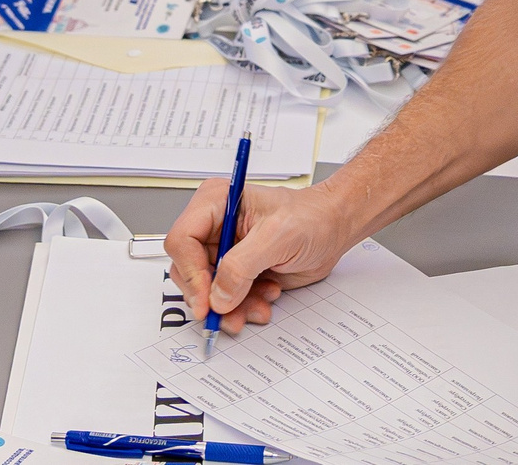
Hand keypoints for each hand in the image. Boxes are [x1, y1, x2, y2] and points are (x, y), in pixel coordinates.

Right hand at [165, 179, 363, 336]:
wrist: (334, 229)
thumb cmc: (311, 217)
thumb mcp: (277, 237)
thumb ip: (242, 266)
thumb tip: (218, 296)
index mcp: (215, 203)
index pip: (183, 240)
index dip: (191, 274)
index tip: (206, 301)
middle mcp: (214, 227)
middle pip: (188, 270)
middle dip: (211, 296)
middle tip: (228, 314)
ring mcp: (224, 251)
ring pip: (206, 291)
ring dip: (230, 307)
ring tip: (257, 309)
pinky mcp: (237, 272)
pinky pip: (225, 299)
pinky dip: (242, 308)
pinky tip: (265, 301)